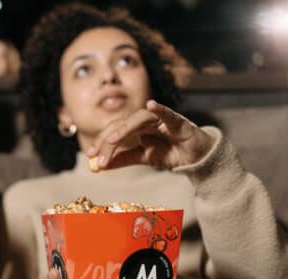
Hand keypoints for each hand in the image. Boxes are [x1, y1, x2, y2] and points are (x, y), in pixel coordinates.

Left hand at [86, 100, 214, 170]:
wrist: (197, 159)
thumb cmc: (171, 154)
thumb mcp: (143, 158)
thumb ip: (123, 160)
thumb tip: (100, 165)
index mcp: (137, 128)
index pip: (115, 132)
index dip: (101, 143)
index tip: (90, 155)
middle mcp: (147, 121)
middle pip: (122, 125)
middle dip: (108, 140)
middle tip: (97, 154)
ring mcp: (162, 119)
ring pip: (139, 119)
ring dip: (125, 129)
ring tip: (112, 140)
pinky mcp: (178, 122)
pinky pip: (168, 113)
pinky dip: (160, 108)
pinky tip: (151, 104)